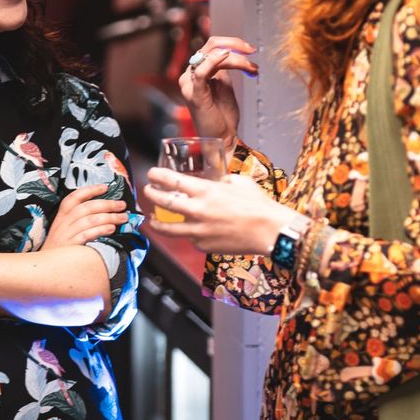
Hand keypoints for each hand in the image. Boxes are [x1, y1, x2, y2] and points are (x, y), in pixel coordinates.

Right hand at [44, 185, 130, 248]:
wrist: (44, 267)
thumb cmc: (60, 247)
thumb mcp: (63, 229)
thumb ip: (78, 219)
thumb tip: (103, 210)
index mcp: (61, 215)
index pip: (75, 197)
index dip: (90, 190)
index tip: (106, 187)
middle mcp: (63, 222)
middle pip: (87, 207)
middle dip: (107, 204)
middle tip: (122, 205)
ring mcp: (66, 235)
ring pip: (90, 220)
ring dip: (109, 217)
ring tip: (123, 218)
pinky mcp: (70, 247)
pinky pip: (87, 235)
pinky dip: (101, 230)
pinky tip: (112, 229)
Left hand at [142, 167, 295, 254]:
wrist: (270, 231)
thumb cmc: (258, 205)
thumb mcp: (239, 182)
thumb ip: (221, 181)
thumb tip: (215, 181)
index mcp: (206, 191)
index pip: (172, 180)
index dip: (157, 176)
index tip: (152, 174)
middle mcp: (198, 210)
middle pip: (163, 202)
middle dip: (152, 195)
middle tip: (148, 192)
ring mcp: (199, 231)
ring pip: (168, 228)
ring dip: (157, 222)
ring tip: (152, 220)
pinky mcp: (204, 246)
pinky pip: (191, 239)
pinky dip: (189, 234)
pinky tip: (192, 230)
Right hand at [179, 36, 257, 150]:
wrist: (222, 138)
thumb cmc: (223, 116)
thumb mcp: (224, 86)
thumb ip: (224, 69)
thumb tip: (233, 53)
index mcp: (197, 71)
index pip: (212, 46)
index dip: (232, 43)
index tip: (250, 50)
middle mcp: (189, 75)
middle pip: (210, 46)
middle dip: (234, 45)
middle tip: (251, 51)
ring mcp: (189, 84)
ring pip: (210, 56)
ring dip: (235, 58)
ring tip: (251, 67)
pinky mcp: (194, 94)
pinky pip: (201, 72)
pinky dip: (214, 61)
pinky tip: (227, 56)